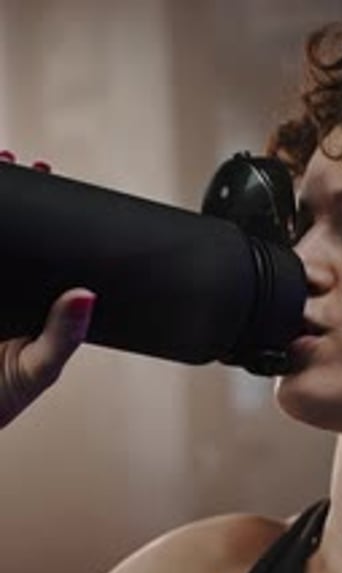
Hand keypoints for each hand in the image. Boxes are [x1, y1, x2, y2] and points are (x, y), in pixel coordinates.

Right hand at [0, 151, 96, 426]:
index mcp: (30, 293)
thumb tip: (87, 295)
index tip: (49, 170)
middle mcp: (4, 280)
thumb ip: (64, 337)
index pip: (39, 239)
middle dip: (10, 187)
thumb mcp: (39, 367)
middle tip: (21, 160)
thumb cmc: (3, 396)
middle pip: (9, 227)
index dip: (43, 203)